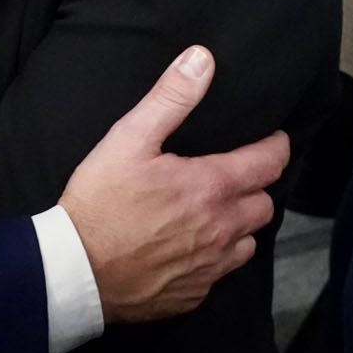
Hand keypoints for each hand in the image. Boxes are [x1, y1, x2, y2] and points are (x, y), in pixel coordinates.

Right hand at [58, 46, 287, 323]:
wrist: (76, 270)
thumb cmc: (100, 202)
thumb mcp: (129, 138)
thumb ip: (171, 97)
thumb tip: (201, 59)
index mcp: (211, 187)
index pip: (270, 163)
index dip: (276, 146)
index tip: (273, 138)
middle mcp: (221, 229)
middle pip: (265, 205)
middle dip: (256, 186)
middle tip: (234, 174)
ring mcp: (210, 266)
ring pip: (249, 242)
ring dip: (240, 224)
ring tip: (215, 211)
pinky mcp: (194, 293)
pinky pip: (222, 272)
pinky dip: (216, 256)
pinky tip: (192, 246)